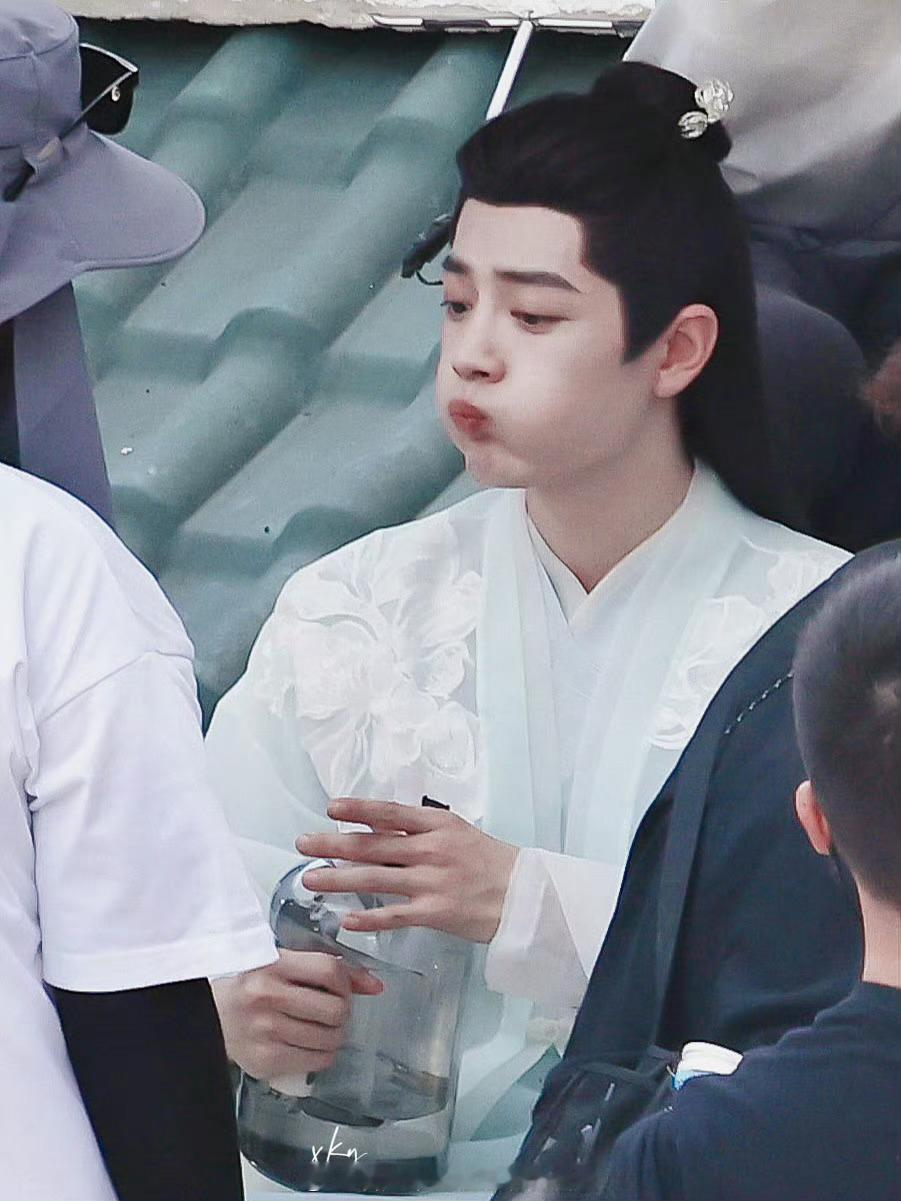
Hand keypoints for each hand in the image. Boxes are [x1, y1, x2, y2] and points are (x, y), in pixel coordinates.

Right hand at [211, 949, 382, 1081]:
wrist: (208, 1015)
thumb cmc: (252, 984)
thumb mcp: (284, 964)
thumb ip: (329, 970)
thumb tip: (376, 986)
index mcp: (272, 964)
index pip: (330, 970)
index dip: (346, 981)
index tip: (342, 988)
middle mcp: (267, 997)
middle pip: (335, 1010)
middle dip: (343, 1013)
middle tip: (334, 1012)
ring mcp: (265, 1031)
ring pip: (330, 1039)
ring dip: (335, 1036)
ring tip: (324, 1029)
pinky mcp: (264, 1061)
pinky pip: (316, 1062)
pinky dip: (323, 1055)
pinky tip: (312, 1045)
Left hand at [296, 798, 519, 943]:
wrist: (523, 894)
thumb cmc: (488, 861)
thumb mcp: (456, 832)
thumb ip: (420, 830)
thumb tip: (377, 828)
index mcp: (437, 824)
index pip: (389, 813)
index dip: (358, 810)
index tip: (331, 808)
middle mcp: (430, 849)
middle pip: (372, 845)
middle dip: (333, 844)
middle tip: (303, 844)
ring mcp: (432, 881)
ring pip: (375, 878)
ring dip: (338, 880)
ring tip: (311, 880)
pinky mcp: (435, 911)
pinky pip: (395, 915)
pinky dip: (369, 917)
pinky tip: (346, 919)